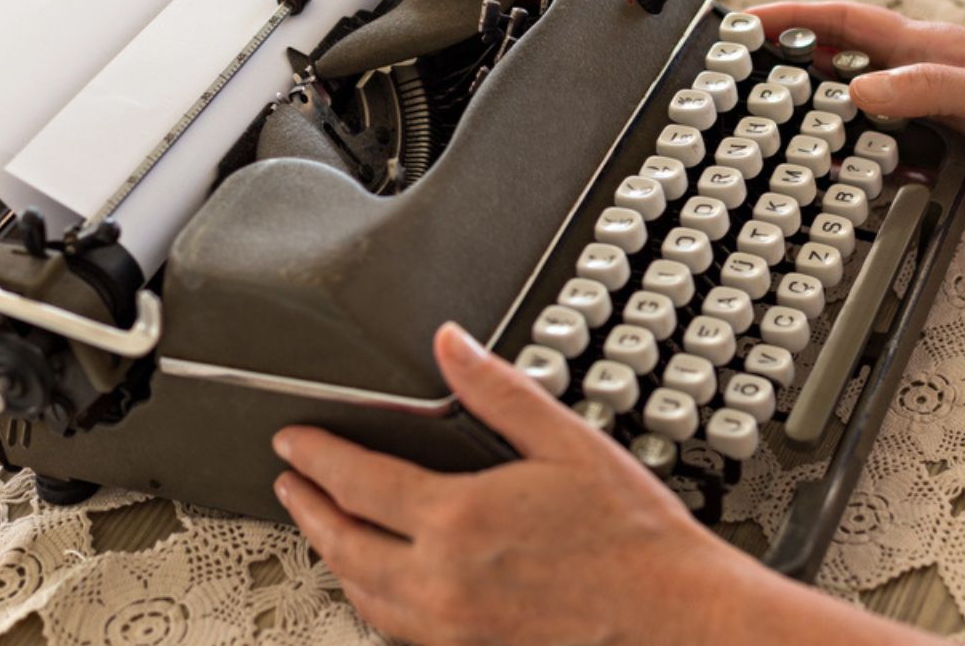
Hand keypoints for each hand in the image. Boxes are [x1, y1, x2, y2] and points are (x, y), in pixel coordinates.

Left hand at [273, 324, 941, 644]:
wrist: (675, 616)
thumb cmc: (633, 538)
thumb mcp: (568, 443)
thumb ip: (499, 391)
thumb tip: (450, 346)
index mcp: (458, 520)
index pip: (358, 481)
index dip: (316, 455)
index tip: (294, 441)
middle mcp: (442, 581)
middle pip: (342, 543)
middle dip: (307, 509)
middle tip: (288, 484)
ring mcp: (452, 626)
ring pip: (360, 593)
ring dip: (330, 557)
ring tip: (322, 531)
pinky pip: (393, 627)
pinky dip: (368, 600)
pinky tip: (377, 588)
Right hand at [749, 1, 964, 215]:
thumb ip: (927, 88)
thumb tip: (858, 88)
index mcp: (925, 50)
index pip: (845, 22)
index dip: (793, 18)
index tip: (746, 22)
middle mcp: (917, 82)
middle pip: (836, 68)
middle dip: (786, 69)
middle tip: (737, 83)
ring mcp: (924, 121)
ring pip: (852, 118)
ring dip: (813, 124)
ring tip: (765, 139)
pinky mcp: (937, 161)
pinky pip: (878, 162)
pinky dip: (848, 169)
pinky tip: (826, 184)